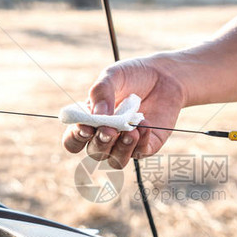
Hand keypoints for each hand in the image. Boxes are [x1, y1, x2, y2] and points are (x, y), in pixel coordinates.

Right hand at [62, 57, 186, 168]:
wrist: (164, 76)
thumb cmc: (132, 76)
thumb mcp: (113, 76)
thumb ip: (101, 92)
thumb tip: (97, 115)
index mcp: (89, 121)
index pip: (73, 140)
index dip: (76, 138)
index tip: (86, 127)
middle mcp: (104, 136)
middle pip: (95, 152)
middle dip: (101, 142)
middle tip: (110, 129)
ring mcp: (125, 143)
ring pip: (116, 161)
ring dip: (122, 148)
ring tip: (132, 130)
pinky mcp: (146, 145)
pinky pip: (140, 153)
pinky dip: (141, 141)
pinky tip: (145, 124)